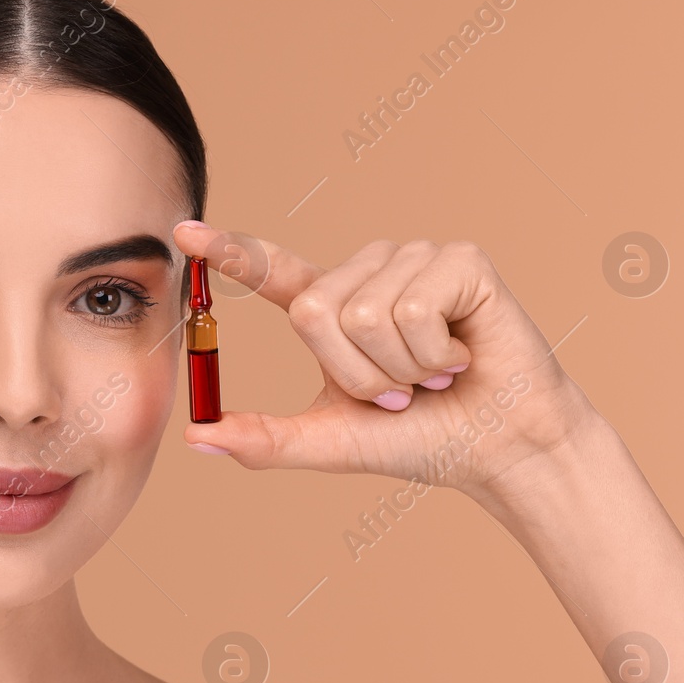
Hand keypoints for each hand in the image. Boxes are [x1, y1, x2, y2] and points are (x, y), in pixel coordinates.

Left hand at [173, 223, 597, 498]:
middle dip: (357, 374)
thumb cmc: (421, 440)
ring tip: (436, 373)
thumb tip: (196, 437)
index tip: (185, 233)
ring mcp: (414, 260)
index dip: (231, 252)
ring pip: (366, 314)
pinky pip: (414, 310)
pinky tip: (463, 356)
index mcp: (333, 307)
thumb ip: (265, 439)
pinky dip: (436, 354)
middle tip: (400, 391)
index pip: (273, 272)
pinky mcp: (460, 259)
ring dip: (401, 368)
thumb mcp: (331, 442)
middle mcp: (368, 273)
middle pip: (316, 312)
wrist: (498, 449)